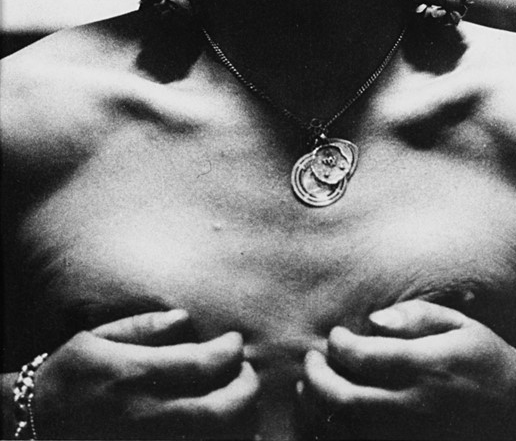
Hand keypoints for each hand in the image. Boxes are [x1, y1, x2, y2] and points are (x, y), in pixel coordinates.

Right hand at [33, 309, 259, 438]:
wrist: (37, 424)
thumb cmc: (71, 374)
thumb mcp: (98, 337)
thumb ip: (144, 326)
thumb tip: (186, 318)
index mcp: (134, 376)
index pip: (201, 366)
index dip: (229, 352)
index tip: (234, 341)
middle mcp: (146, 414)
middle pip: (219, 411)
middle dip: (245, 388)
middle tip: (247, 370)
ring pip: (213, 438)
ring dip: (240, 419)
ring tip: (240, 397)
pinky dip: (220, 438)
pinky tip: (224, 424)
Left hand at [301, 300, 515, 440]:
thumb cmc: (486, 359)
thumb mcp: (460, 325)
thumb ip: (416, 317)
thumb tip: (373, 320)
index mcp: (426, 367)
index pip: (362, 357)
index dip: (338, 343)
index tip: (337, 335)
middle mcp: (414, 406)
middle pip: (343, 400)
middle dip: (316, 377)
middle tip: (311, 358)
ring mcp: (410, 435)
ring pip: (346, 429)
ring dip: (318, 407)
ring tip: (310, 385)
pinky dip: (335, 431)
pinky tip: (329, 413)